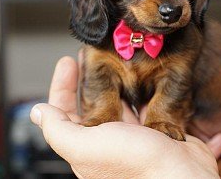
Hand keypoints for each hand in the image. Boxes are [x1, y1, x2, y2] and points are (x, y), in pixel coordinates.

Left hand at [30, 56, 220, 178]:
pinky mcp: (154, 128)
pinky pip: (143, 103)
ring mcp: (133, 134)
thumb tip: (39, 112)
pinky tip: (141, 76)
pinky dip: (139, 88)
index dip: (62, 87)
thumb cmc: (136, 163)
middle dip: (88, 78)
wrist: (182, 173)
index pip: (65, 113)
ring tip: (114, 58)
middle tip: (89, 54)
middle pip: (92, 103)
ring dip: (115, 79)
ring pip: (118, 100)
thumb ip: (59, 130)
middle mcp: (108, 141)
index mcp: (87, 147)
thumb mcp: (87, 147)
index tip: (67, 63)